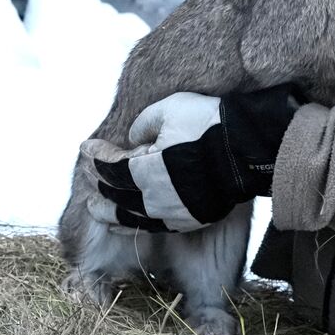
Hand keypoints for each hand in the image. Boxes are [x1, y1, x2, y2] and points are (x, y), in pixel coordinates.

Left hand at [83, 83, 303, 232]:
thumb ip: (143, 123)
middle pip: (114, 198)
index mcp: (145, 171)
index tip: (85, 147)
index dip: (94, 156)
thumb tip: (134, 138)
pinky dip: (135, 224)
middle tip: (86, 179)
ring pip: (131, 219)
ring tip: (97, 211)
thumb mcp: (170, 109)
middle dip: (96, 188)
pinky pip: (154, 226)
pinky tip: (129, 223)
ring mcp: (172, 212)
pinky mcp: (190, 219)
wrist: (248, 147)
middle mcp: (154, 198)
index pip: (109, 167)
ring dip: (110, 214)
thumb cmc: (208, 123)